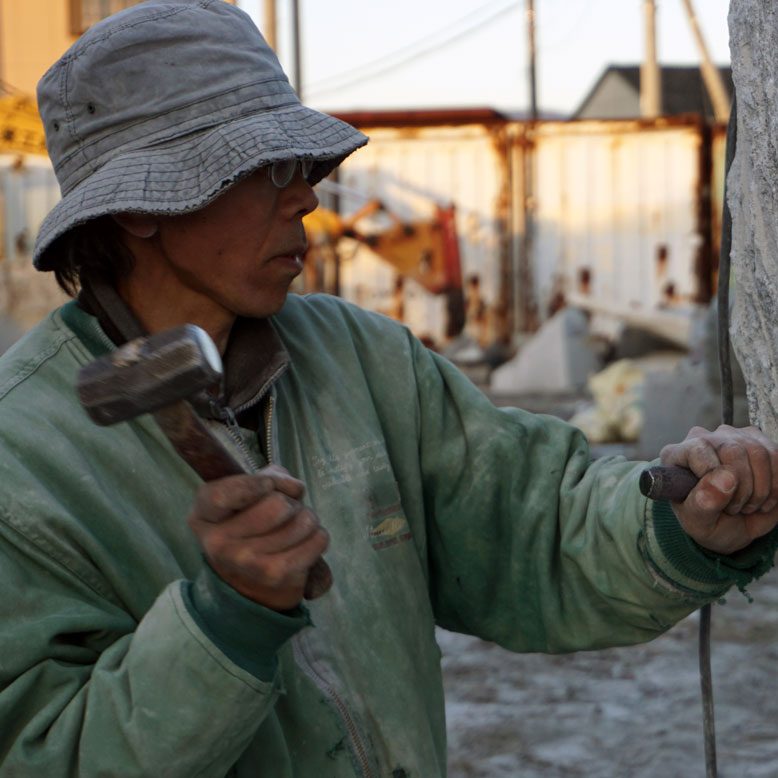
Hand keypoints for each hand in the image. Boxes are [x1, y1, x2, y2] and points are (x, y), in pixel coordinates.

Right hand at [187, 465, 329, 610]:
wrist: (248, 584)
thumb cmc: (249, 525)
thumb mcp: (245, 495)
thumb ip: (267, 479)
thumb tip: (293, 488)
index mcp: (204, 516)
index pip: (222, 496)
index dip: (252, 484)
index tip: (267, 484)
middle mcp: (219, 543)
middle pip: (276, 505)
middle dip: (290, 501)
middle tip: (285, 510)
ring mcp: (247, 563)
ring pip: (302, 521)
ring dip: (307, 518)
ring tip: (294, 527)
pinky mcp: (277, 576)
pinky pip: (317, 540)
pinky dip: (317, 536)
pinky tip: (303, 543)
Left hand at [660, 425, 777, 553]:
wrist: (732, 526)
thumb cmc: (707, 521)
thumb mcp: (697, 522)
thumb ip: (703, 503)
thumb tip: (725, 479)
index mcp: (677, 454)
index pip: (698, 449)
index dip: (713, 476)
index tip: (718, 502)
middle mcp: (704, 439)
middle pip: (733, 450)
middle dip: (741, 488)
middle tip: (734, 509)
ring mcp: (732, 437)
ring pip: (759, 452)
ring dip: (760, 489)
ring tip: (748, 505)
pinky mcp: (759, 442)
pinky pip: (777, 455)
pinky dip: (776, 484)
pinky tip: (764, 498)